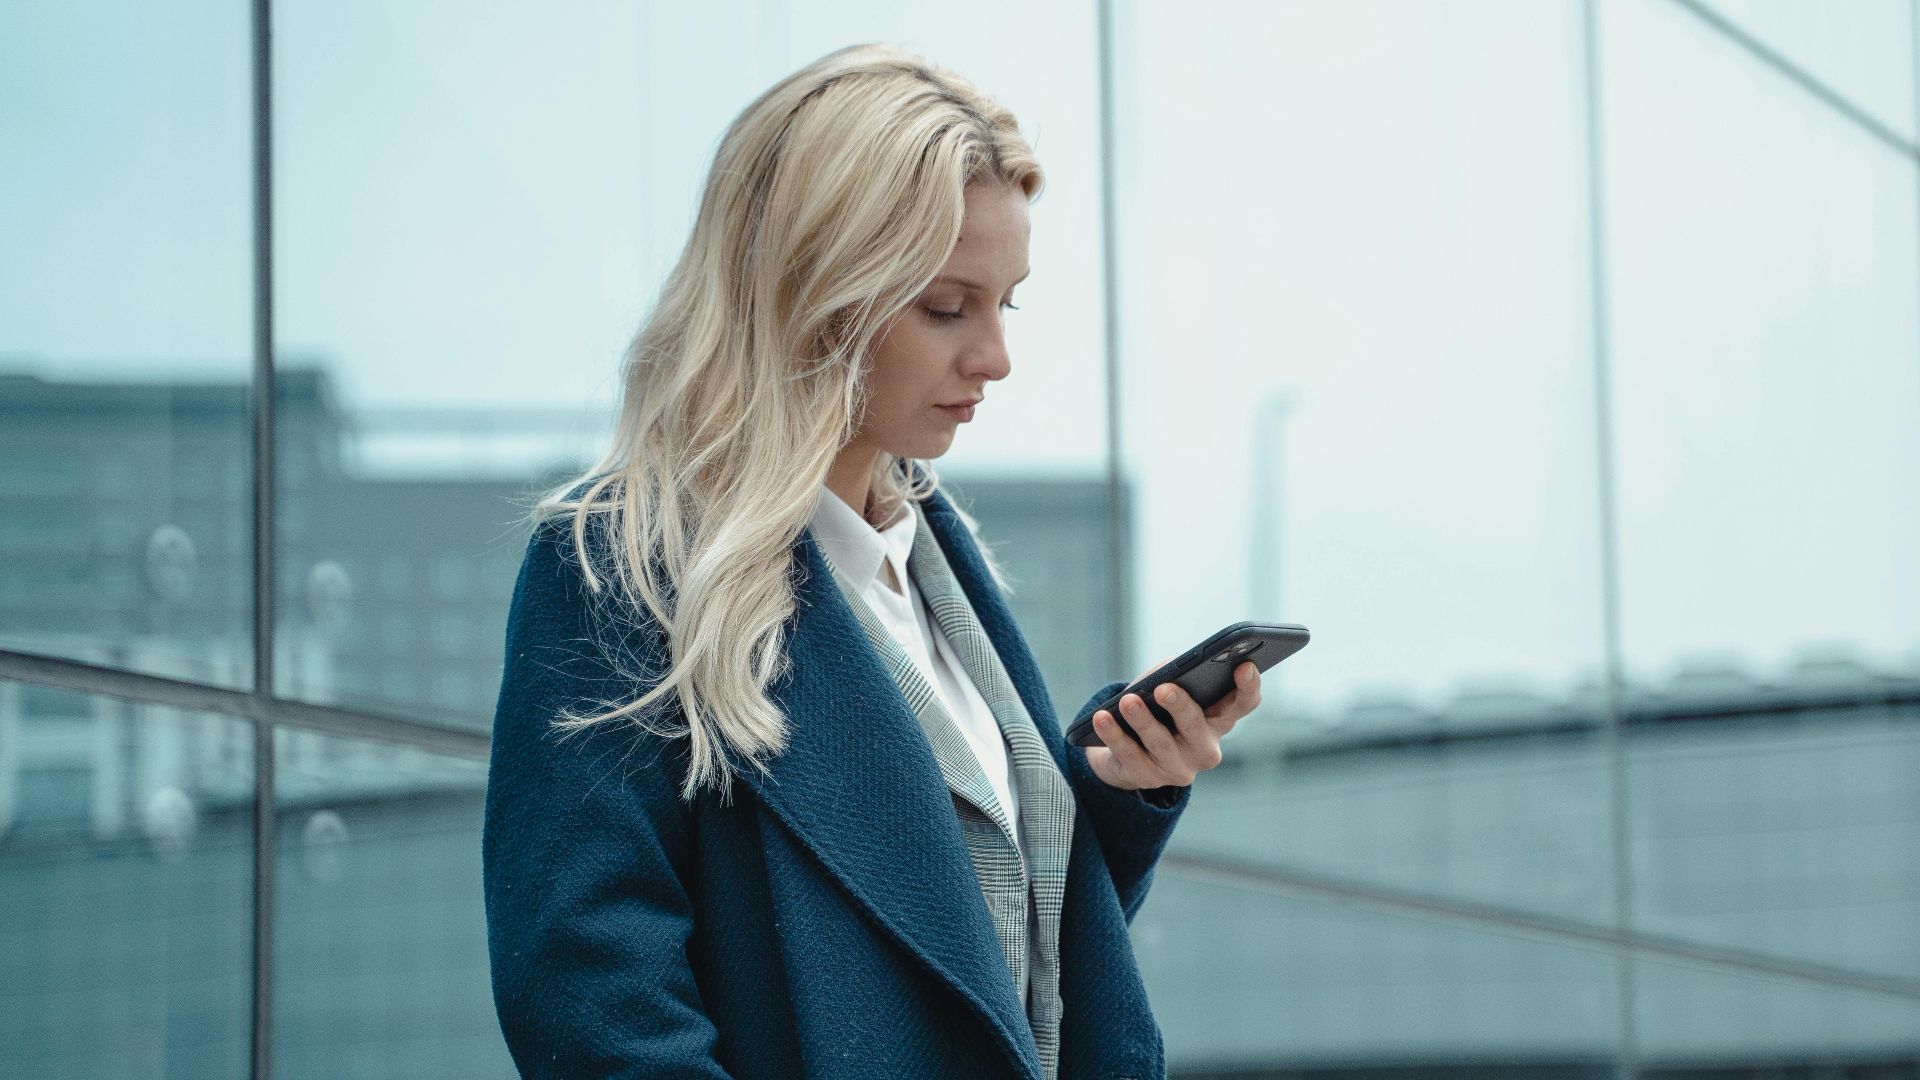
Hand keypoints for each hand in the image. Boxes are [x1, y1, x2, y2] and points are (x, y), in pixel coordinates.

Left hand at [1083, 656, 1261, 791]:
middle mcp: (1205, 749)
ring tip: (1127, 702)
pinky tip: (1102, 717)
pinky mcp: (1147, 778)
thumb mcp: (1167, 690)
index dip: (1249, 686)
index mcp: (1218, 721)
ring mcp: (1178, 768)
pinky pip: (1129, 755)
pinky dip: (1114, 734)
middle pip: (1196, 726)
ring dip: (1142, 720)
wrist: (1125, 754)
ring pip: (1161, 743)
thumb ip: (1174, 676)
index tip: (1244, 665)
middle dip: (1180, 707)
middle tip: (1164, 689)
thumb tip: (1169, 671)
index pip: (1243, 704)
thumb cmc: (1155, 711)